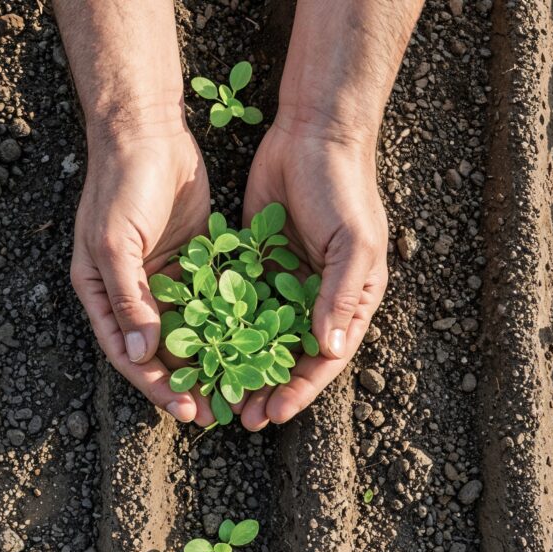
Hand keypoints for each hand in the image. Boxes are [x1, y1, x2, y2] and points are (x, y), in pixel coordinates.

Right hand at [70, 126, 216, 423]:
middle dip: (187, 382)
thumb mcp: (115, 243)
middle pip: (160, 351)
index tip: (184, 411)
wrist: (147, 132)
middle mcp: (132, 294)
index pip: (128, 354)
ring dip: (211, 360)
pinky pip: (211, 303)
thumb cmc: (119, 186)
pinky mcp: (194, 263)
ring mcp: (165, 279)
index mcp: (102, 295)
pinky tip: (251, 346)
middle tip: (216, 413)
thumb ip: (128, 299)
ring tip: (238, 389)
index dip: (155, 385)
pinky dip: (227, 325)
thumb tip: (142, 355)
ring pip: (190, 332)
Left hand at [239, 123, 387, 428]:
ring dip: (240, 364)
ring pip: (259, 335)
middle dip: (266, 386)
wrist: (313, 133)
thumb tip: (329, 351)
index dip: (300, 389)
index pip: (326, 358)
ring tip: (216, 392)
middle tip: (240, 416)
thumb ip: (340, 295)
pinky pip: (236, 301)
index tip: (275, 413)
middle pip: (290, 355)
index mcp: (350, 300)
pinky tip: (200, 346)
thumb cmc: (344, 188)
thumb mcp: (352, 243)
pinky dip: (221, 325)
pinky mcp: (255, 262)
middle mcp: (317, 298)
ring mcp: (284, 282)